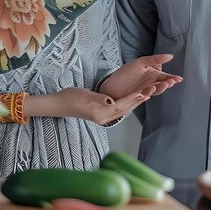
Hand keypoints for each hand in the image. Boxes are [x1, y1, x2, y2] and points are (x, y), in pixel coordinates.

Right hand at [31, 87, 151, 125]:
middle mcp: (103, 118)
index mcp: (100, 114)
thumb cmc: (69, 98)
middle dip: (138, 100)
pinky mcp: (101, 115)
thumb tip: (111, 101)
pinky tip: (132, 99)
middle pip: (125, 109)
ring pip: (123, 110)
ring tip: (147, 94)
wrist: (58, 105)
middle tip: (151, 90)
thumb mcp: (84, 95)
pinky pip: (118, 110)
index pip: (121, 105)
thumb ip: (99, 99)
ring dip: (135, 102)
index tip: (145, 91)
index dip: (133, 98)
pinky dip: (127, 104)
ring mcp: (102, 118)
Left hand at [99, 54, 181, 100]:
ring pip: (155, 91)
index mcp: (153, 75)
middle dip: (167, 84)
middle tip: (170, 82)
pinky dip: (147, 92)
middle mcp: (151, 84)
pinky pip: (144, 94)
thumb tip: (170, 56)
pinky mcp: (137, 96)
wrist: (112, 84)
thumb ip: (155, 59)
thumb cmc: (126, 73)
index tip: (178, 79)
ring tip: (163, 85)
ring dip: (159, 88)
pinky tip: (149, 90)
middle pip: (162, 85)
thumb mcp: (140, 62)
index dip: (172, 78)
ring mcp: (144, 90)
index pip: (165, 77)